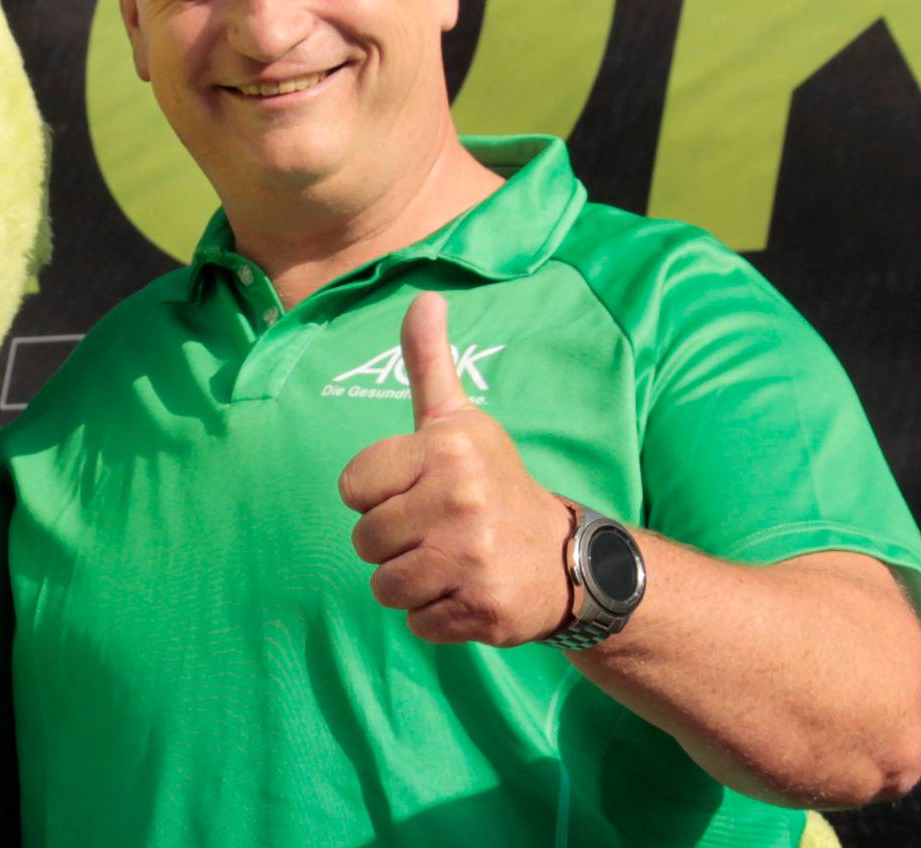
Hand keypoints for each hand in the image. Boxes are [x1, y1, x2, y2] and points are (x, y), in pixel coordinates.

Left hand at [337, 292, 574, 646]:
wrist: (569, 560)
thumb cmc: (493, 483)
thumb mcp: (460, 419)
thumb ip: (428, 363)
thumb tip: (423, 297)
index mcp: (446, 449)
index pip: (351, 487)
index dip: (378, 495)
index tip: (418, 490)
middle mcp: (460, 500)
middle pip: (364, 541)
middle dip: (393, 543)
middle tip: (437, 532)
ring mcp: (473, 559)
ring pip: (384, 586)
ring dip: (410, 583)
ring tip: (449, 563)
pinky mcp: (483, 610)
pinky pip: (416, 623)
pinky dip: (436, 617)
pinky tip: (467, 592)